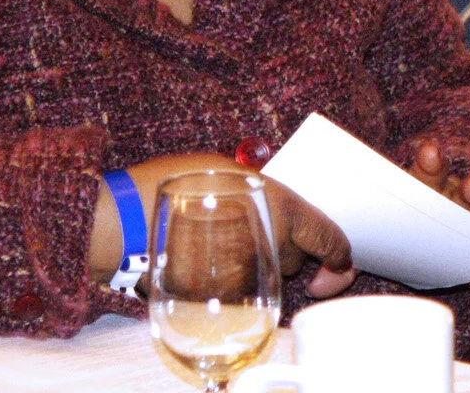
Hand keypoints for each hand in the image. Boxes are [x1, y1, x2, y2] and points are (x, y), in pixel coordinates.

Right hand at [94, 153, 356, 297]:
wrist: (128, 220)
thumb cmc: (178, 183)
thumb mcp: (230, 170)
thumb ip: (264, 190)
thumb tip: (274, 202)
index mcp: (283, 210)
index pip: (328, 238)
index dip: (340, 253)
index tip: (340, 260)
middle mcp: (272, 247)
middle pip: (298, 258)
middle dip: (287, 247)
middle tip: (257, 226)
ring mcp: (248, 277)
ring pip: (271, 276)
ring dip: (262, 262)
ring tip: (228, 237)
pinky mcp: (221, 298)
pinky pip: (242, 290)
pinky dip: (235, 277)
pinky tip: (212, 257)